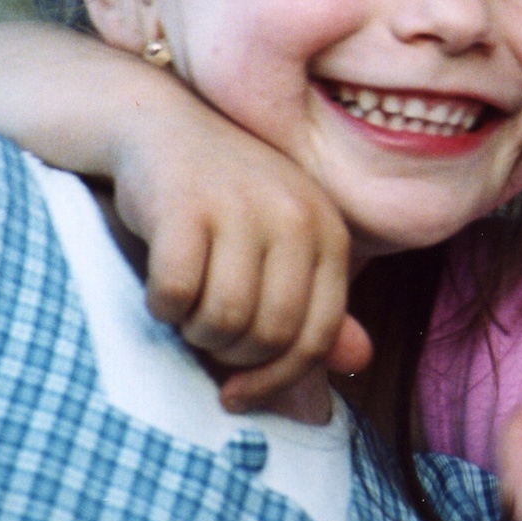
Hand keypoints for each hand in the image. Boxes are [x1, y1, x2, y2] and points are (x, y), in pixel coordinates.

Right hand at [107, 89, 372, 410]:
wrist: (161, 126)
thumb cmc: (226, 201)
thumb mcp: (282, 247)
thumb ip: (316, 303)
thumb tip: (361, 360)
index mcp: (330, 231)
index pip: (318, 336)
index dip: (276, 380)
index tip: (236, 394)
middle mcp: (296, 215)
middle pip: (269, 335)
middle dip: (229, 354)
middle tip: (203, 333)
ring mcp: (243, 207)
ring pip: (222, 321)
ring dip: (193, 331)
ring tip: (185, 305)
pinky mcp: (185, 205)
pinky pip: (175, 294)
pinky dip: (161, 305)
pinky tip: (161, 285)